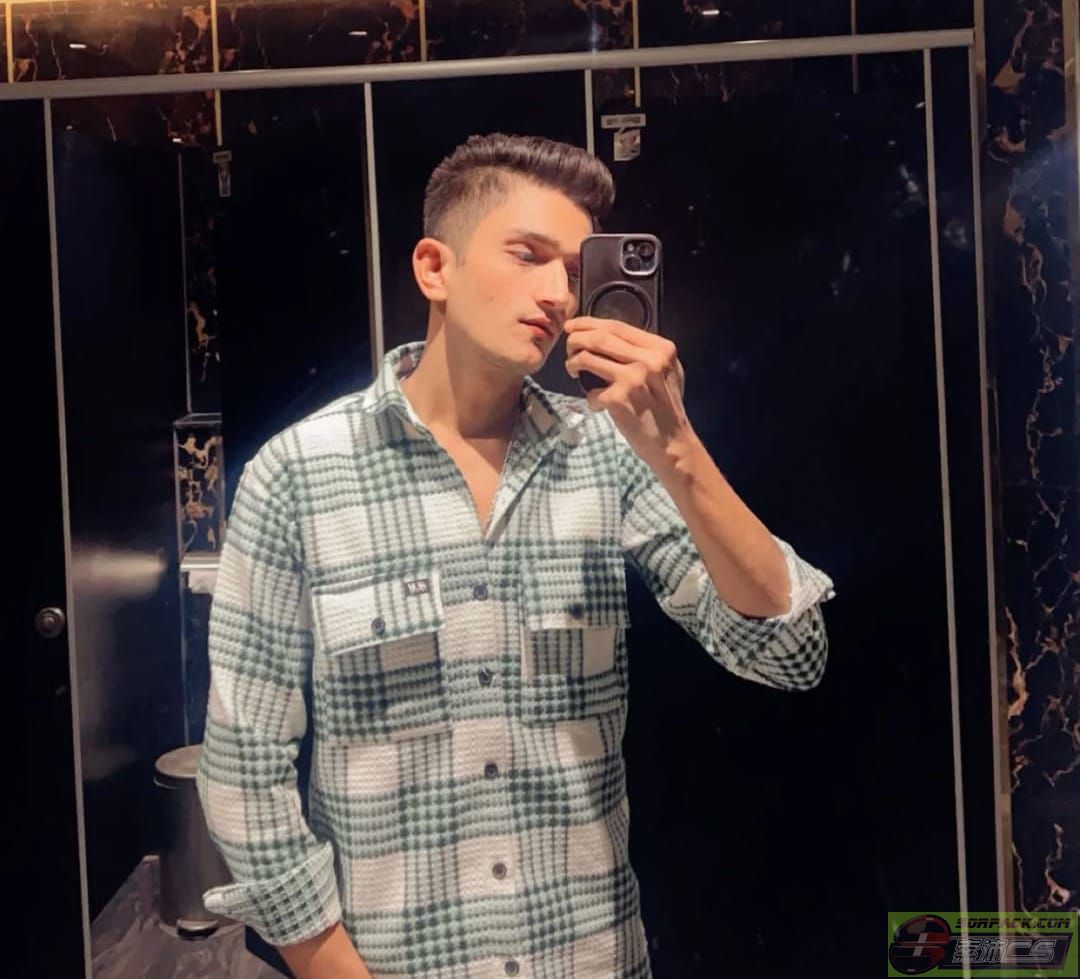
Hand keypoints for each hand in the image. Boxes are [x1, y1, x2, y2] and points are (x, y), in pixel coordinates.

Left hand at [564, 316, 693, 471]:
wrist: (672, 442)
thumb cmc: (667, 408)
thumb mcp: (667, 371)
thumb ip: (645, 352)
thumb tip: (609, 337)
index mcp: (661, 348)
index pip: (618, 326)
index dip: (590, 323)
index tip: (573, 326)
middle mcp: (649, 360)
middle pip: (600, 338)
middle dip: (576, 339)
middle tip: (568, 347)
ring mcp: (633, 378)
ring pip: (588, 358)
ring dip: (573, 362)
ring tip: (573, 370)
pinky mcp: (618, 399)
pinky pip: (591, 391)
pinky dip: (590, 398)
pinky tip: (598, 404)